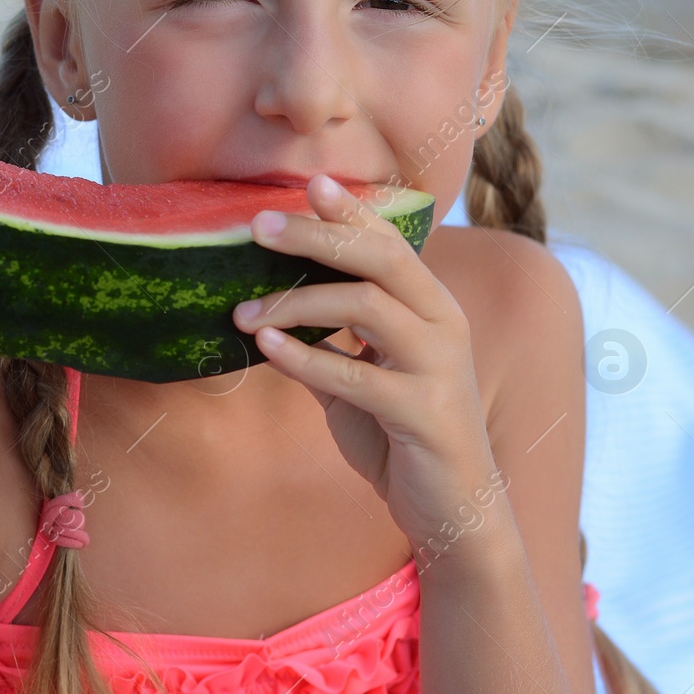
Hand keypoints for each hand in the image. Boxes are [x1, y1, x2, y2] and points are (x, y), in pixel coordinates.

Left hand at [231, 174, 498, 554]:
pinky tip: (267, 349)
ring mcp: (439, 367)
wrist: (451, 510)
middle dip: (319, 235)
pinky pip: (358, 375)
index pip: (391, 242)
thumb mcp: (357, 379)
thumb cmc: (401, 436)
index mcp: (431, 307)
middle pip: (382, 259)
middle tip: (259, 227)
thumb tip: (263, 309)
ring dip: (297, 301)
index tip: (310, 182)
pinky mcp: (424, 414)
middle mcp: (443, 325)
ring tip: (242, 312)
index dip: (353, 210)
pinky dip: (307, 358)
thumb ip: (325, 341)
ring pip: (368, 306)